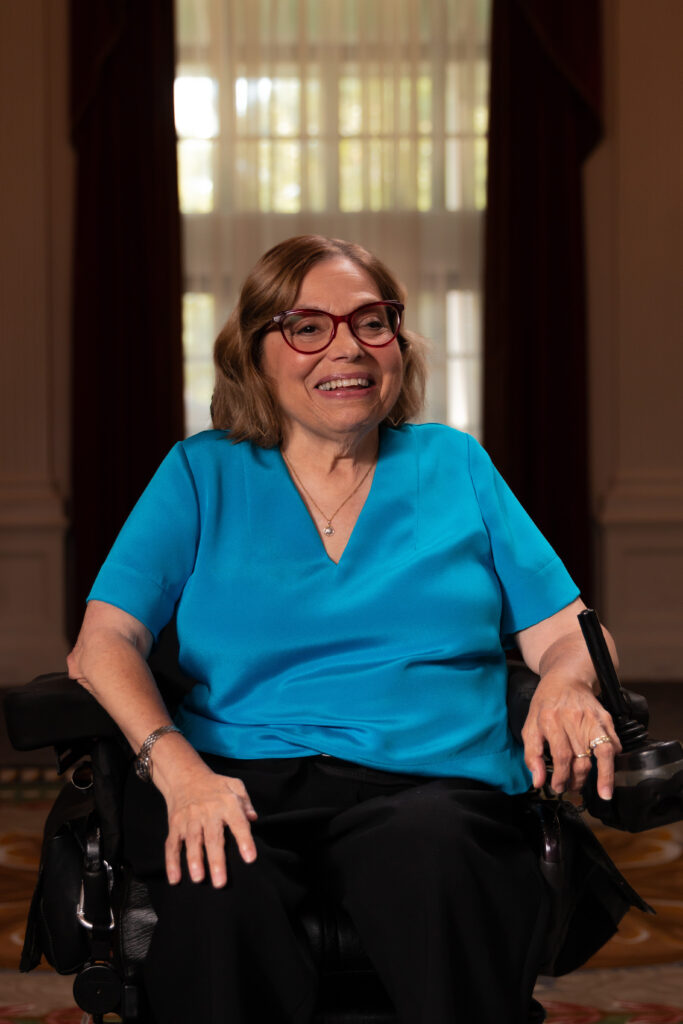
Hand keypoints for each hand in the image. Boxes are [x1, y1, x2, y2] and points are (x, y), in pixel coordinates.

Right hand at [161, 763, 258, 886]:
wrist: (185, 776)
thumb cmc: (215, 785)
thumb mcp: (235, 786)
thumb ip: (246, 803)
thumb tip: (254, 819)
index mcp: (226, 803)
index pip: (238, 823)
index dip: (244, 840)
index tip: (250, 858)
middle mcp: (208, 811)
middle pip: (212, 838)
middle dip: (216, 860)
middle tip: (220, 882)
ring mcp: (189, 819)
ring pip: (192, 842)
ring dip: (194, 861)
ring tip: (198, 879)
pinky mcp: (175, 824)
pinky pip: (172, 844)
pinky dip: (171, 862)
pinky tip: (175, 878)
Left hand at [521, 672, 621, 799]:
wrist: (567, 679)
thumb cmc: (546, 704)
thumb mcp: (530, 726)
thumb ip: (531, 754)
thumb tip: (538, 781)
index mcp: (550, 720)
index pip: (561, 755)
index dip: (561, 776)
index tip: (558, 787)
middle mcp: (573, 719)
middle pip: (581, 758)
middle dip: (577, 780)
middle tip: (571, 788)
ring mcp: (592, 719)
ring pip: (603, 753)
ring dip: (604, 777)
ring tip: (602, 792)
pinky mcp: (606, 719)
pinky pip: (614, 743)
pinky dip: (613, 760)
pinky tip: (607, 769)